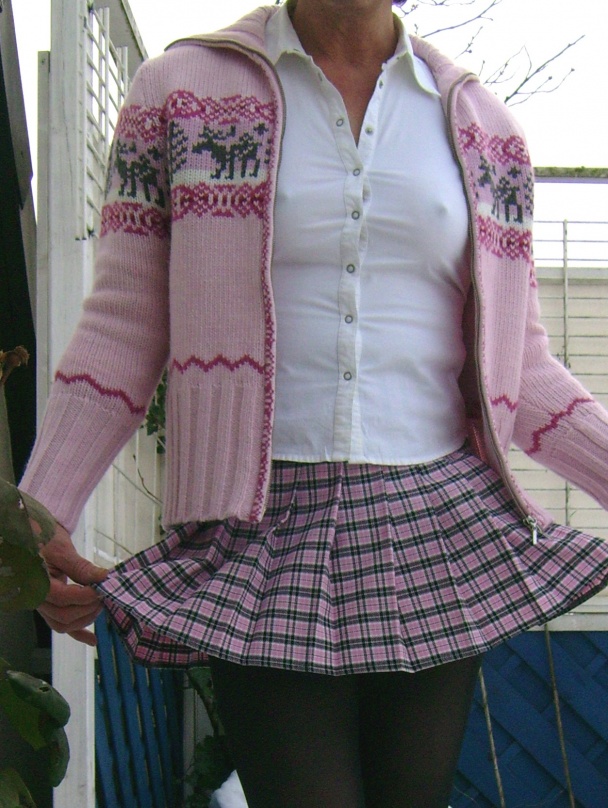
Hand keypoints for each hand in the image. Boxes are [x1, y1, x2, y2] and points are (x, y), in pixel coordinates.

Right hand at [35, 521, 109, 645]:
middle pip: (63, 616)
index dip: (85, 596)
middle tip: (105, 595)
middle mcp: (36, 599)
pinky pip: (60, 625)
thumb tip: (105, 578)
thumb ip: (81, 567)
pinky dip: (77, 633)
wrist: (30, 535)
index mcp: (35, 583)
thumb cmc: (42, 537)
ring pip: (63, 624)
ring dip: (85, 619)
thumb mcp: (61, 549)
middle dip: (88, 608)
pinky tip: (92, 640)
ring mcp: (41, 605)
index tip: (102, 588)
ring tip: (101, 605)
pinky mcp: (48, 605)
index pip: (62, 598)